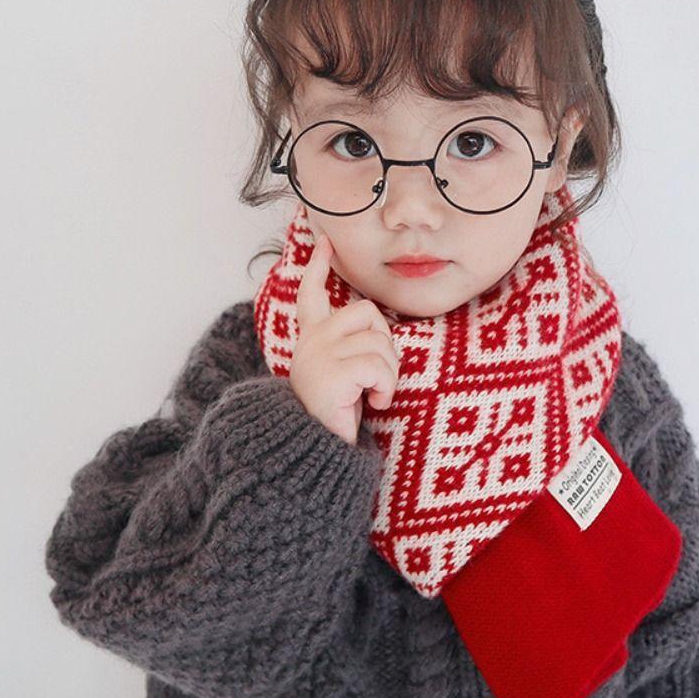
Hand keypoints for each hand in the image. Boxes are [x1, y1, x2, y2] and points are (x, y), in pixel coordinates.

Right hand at [287, 231, 399, 445]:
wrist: (315, 455)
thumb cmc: (336, 418)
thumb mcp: (341, 376)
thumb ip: (349, 347)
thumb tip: (376, 328)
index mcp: (311, 341)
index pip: (311, 295)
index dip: (318, 267)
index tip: (325, 243)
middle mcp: (310, 343)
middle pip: (367, 314)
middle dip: (385, 344)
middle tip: (376, 378)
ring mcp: (317, 355)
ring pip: (380, 343)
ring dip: (388, 374)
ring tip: (372, 396)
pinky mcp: (330, 373)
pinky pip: (379, 366)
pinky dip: (385, 387)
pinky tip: (372, 403)